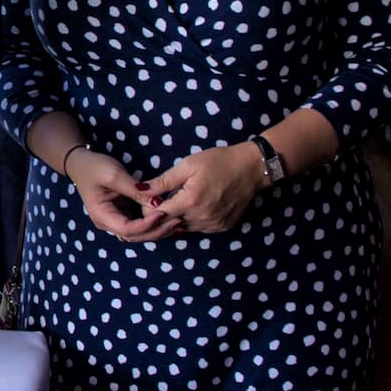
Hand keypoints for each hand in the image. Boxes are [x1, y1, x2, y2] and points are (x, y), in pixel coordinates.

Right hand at [61, 149, 168, 241]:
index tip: (163, 213)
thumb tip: (157, 203)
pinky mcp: (123, 214)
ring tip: (177, 220)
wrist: (81, 163)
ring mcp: (116, 219)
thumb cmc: (94, 168)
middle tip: (177, 220)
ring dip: (158, 229)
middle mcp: (109, 223)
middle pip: (135, 236)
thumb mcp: (114, 175)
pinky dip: (154, 222)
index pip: (127, 230)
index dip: (147, 225)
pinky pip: (140, 224)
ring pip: (139, 233)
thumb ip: (135, 190)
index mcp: (102, 216)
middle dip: (156, 230)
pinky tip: (169, 217)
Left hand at [142, 143, 264, 234]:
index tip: (150, 197)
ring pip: (183, 228)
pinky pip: (198, 229)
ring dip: (176, 218)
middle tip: (164, 198)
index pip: (157, 214)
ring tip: (180, 200)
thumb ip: (162, 181)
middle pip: (169, 223)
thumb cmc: (218, 162)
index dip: (149, 207)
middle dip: (161, 214)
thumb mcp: (187, 165)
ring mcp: (213, 225)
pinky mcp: (222, 227)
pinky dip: (192, 221)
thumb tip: (139, 190)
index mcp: (190, 202)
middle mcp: (201, 218)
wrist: (252, 168)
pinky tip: (194, 206)